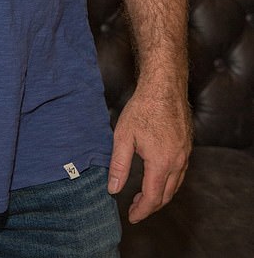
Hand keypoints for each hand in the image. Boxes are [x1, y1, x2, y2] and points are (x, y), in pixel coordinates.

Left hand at [107, 83, 191, 222]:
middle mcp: (177, 161)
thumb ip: (119, 165)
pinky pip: (181, 171)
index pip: (153, 197)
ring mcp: (185, 154)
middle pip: (167, 194)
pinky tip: (158, 175)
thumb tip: (113, 189)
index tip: (131, 216)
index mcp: (161, 162)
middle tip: (136, 208)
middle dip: (151, 205)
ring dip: (161, 194)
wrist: (164, 86)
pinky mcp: (187, 145)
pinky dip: (169, 181)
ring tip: (144, 195)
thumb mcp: (124, 136)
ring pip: (176, 184)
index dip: (142, 210)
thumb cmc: (143, 107)